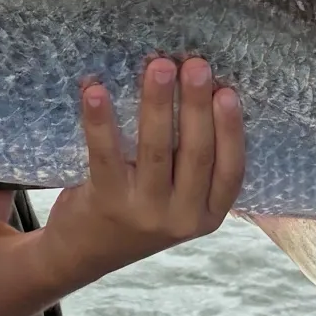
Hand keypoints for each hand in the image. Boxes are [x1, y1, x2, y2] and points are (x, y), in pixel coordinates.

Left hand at [42, 55, 244, 283]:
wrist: (83, 252)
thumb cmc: (137, 209)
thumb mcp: (177, 199)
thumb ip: (190, 161)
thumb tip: (198, 86)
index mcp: (207, 214)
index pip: (230, 171)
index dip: (232, 130)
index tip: (229, 92)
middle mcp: (181, 217)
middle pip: (196, 154)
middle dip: (196, 105)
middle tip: (196, 64)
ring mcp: (144, 213)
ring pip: (156, 150)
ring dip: (157, 103)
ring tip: (159, 66)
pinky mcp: (106, 203)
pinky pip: (106, 155)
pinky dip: (101, 121)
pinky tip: (96, 91)